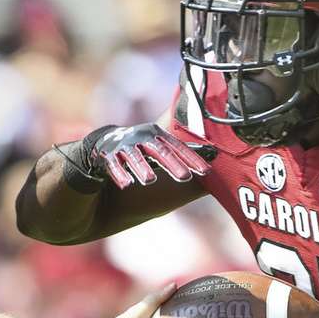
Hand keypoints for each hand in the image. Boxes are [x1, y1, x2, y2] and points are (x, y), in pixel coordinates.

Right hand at [87, 124, 213, 188]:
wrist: (106, 140)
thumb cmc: (141, 145)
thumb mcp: (161, 143)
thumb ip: (182, 150)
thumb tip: (213, 153)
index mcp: (156, 133)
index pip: (177, 146)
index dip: (191, 158)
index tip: (205, 172)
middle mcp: (141, 136)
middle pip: (158, 150)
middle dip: (171, 164)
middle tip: (185, 177)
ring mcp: (124, 145)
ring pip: (134, 157)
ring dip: (142, 168)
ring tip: (150, 181)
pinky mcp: (108, 154)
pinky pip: (114, 165)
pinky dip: (120, 174)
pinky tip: (126, 184)